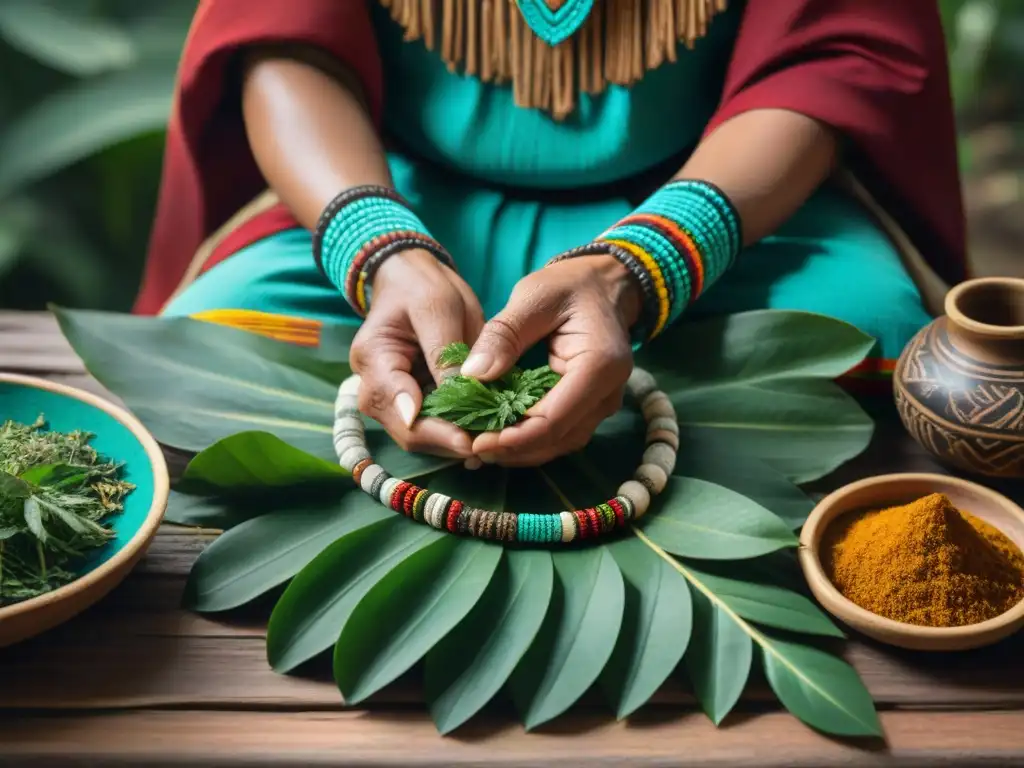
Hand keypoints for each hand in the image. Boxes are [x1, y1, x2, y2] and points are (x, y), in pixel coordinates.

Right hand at [349, 249, 483, 456]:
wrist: (411, 278)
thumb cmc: (424, 286)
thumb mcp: (440, 309)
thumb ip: (445, 353)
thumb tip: (454, 399)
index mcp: (373, 356)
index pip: (395, 404)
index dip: (431, 429)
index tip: (468, 442)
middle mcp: (372, 383)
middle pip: (404, 429)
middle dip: (445, 442)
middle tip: (487, 447)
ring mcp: (390, 394)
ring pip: (417, 434)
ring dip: (451, 441)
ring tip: (489, 443)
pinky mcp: (409, 399)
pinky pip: (428, 424)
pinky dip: (453, 430)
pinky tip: (481, 432)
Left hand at [462, 255, 642, 466]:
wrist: (604, 285)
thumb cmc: (570, 286)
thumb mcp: (533, 297)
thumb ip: (503, 334)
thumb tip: (472, 374)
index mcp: (600, 365)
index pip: (556, 418)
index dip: (515, 436)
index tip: (477, 441)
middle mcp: (608, 392)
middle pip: (559, 438)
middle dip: (514, 448)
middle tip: (471, 447)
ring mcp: (602, 402)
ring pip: (561, 442)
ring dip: (521, 449)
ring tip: (481, 446)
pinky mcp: (590, 406)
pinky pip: (561, 432)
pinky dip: (531, 439)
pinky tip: (500, 436)